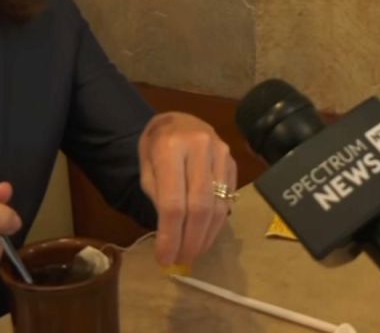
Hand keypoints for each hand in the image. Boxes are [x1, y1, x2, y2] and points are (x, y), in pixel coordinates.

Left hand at [138, 111, 237, 266]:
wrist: (179, 119)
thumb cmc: (156, 145)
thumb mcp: (146, 166)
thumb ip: (157, 196)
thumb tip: (171, 235)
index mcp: (171, 148)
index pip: (173, 202)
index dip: (170, 236)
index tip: (165, 259)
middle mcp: (200, 148)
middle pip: (199, 207)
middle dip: (191, 240)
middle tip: (182, 260)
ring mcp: (221, 154)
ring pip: (218, 206)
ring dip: (206, 236)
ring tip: (193, 252)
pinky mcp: (233, 162)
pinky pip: (228, 200)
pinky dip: (217, 223)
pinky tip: (206, 235)